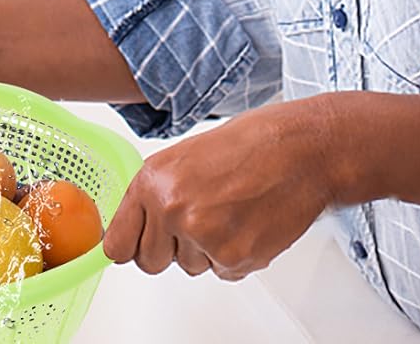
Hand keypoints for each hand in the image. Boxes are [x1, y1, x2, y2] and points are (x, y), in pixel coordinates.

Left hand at [104, 96, 337, 279]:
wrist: (302, 150)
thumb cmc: (250, 146)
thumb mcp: (183, 158)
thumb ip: (154, 196)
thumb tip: (134, 227)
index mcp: (153, 182)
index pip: (117, 244)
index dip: (132, 245)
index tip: (139, 244)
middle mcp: (172, 210)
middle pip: (150, 263)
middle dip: (170, 249)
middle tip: (198, 221)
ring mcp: (203, 236)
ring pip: (189, 267)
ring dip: (206, 250)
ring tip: (231, 212)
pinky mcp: (235, 257)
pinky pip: (222, 273)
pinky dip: (235, 256)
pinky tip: (248, 223)